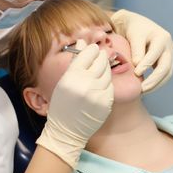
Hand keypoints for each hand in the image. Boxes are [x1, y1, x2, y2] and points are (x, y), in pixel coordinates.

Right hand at [36, 40, 113, 167]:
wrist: (67, 130)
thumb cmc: (62, 104)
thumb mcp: (63, 81)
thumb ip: (75, 61)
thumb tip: (82, 42)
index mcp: (72, 77)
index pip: (89, 53)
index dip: (92, 49)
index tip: (92, 49)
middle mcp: (86, 84)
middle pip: (101, 60)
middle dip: (100, 56)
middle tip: (99, 57)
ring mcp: (98, 94)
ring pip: (108, 72)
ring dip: (105, 68)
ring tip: (98, 71)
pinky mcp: (106, 102)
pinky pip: (110, 86)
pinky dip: (106, 82)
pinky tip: (100, 85)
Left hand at [111, 9, 172, 93]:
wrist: (138, 25)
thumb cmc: (135, 29)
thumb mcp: (135, 35)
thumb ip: (137, 50)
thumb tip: (138, 69)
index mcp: (162, 38)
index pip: (155, 54)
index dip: (146, 64)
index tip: (136, 73)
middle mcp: (169, 47)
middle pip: (165, 67)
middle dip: (154, 80)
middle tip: (141, 89)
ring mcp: (169, 55)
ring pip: (167, 74)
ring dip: (156, 85)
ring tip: (142, 92)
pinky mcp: (166, 62)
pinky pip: (164, 76)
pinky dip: (156, 83)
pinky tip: (146, 88)